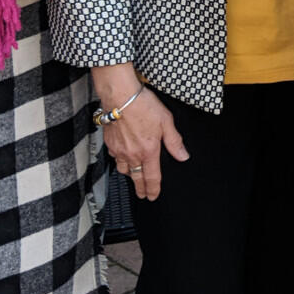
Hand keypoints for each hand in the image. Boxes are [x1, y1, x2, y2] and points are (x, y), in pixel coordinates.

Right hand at [92, 63, 187, 201]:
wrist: (120, 96)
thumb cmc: (143, 105)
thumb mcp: (166, 121)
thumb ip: (174, 141)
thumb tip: (183, 156)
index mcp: (148, 151)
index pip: (152, 177)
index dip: (153, 189)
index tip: (153, 196)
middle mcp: (132, 154)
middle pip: (136, 178)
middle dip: (140, 188)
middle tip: (142, 195)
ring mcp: (119, 149)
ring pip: (124, 169)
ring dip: (130, 175)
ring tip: (134, 177)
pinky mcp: (109, 142)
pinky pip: (115, 157)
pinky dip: (119, 161)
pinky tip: (122, 158)